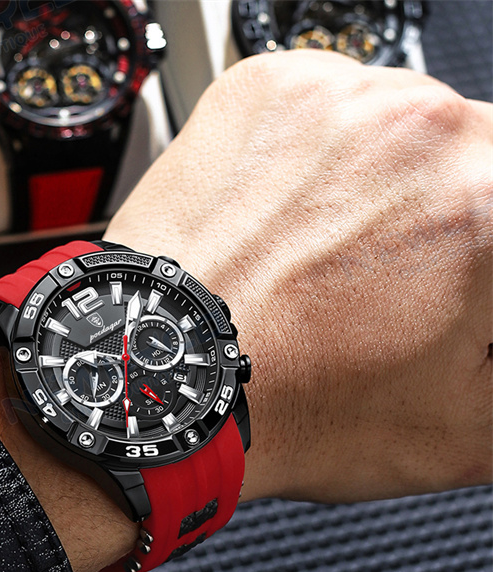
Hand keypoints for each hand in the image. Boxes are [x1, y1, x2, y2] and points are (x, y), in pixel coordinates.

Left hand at [105, 50, 491, 503]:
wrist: (163, 376)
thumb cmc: (286, 404)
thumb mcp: (465, 428)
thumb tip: (491, 330)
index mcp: (490, 204)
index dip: (483, 274)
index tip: (453, 292)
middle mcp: (419, 129)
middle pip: (470, 163)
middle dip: (445, 223)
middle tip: (388, 285)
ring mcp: (335, 100)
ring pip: (396, 132)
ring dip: (379, 186)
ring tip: (323, 258)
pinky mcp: (268, 91)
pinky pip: (322, 112)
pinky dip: (314, 161)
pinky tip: (285, 224)